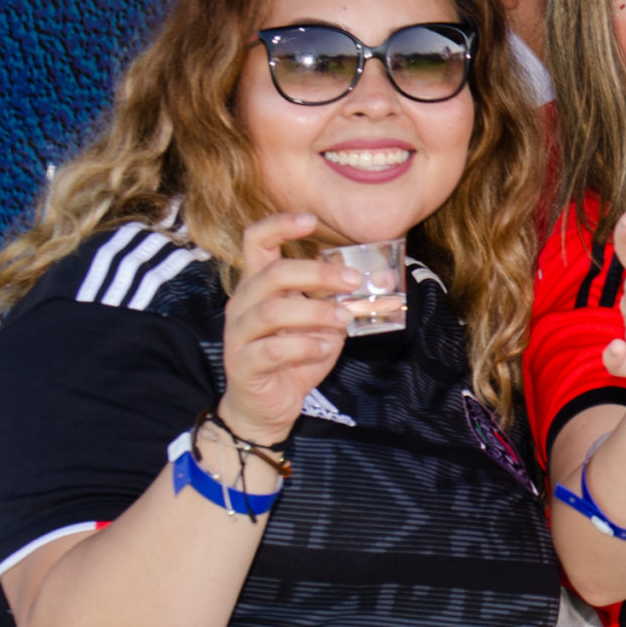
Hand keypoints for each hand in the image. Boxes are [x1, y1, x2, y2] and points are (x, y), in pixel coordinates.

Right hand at [217, 213, 356, 442]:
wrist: (268, 406)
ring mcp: (239, 334)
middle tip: (354, 281)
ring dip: (314, 312)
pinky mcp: (243, 364)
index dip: (280, 225)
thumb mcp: (324, 323)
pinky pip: (270, 349)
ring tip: (343, 320)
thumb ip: (344, 301)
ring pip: (270, 311)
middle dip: (318, 273)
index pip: (256, 242)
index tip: (312, 220)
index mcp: (260, 285)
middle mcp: (244, 304)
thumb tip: (386, 281)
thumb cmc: (294, 356)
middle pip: (273, 273)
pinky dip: (303, 346)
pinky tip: (324, 349)